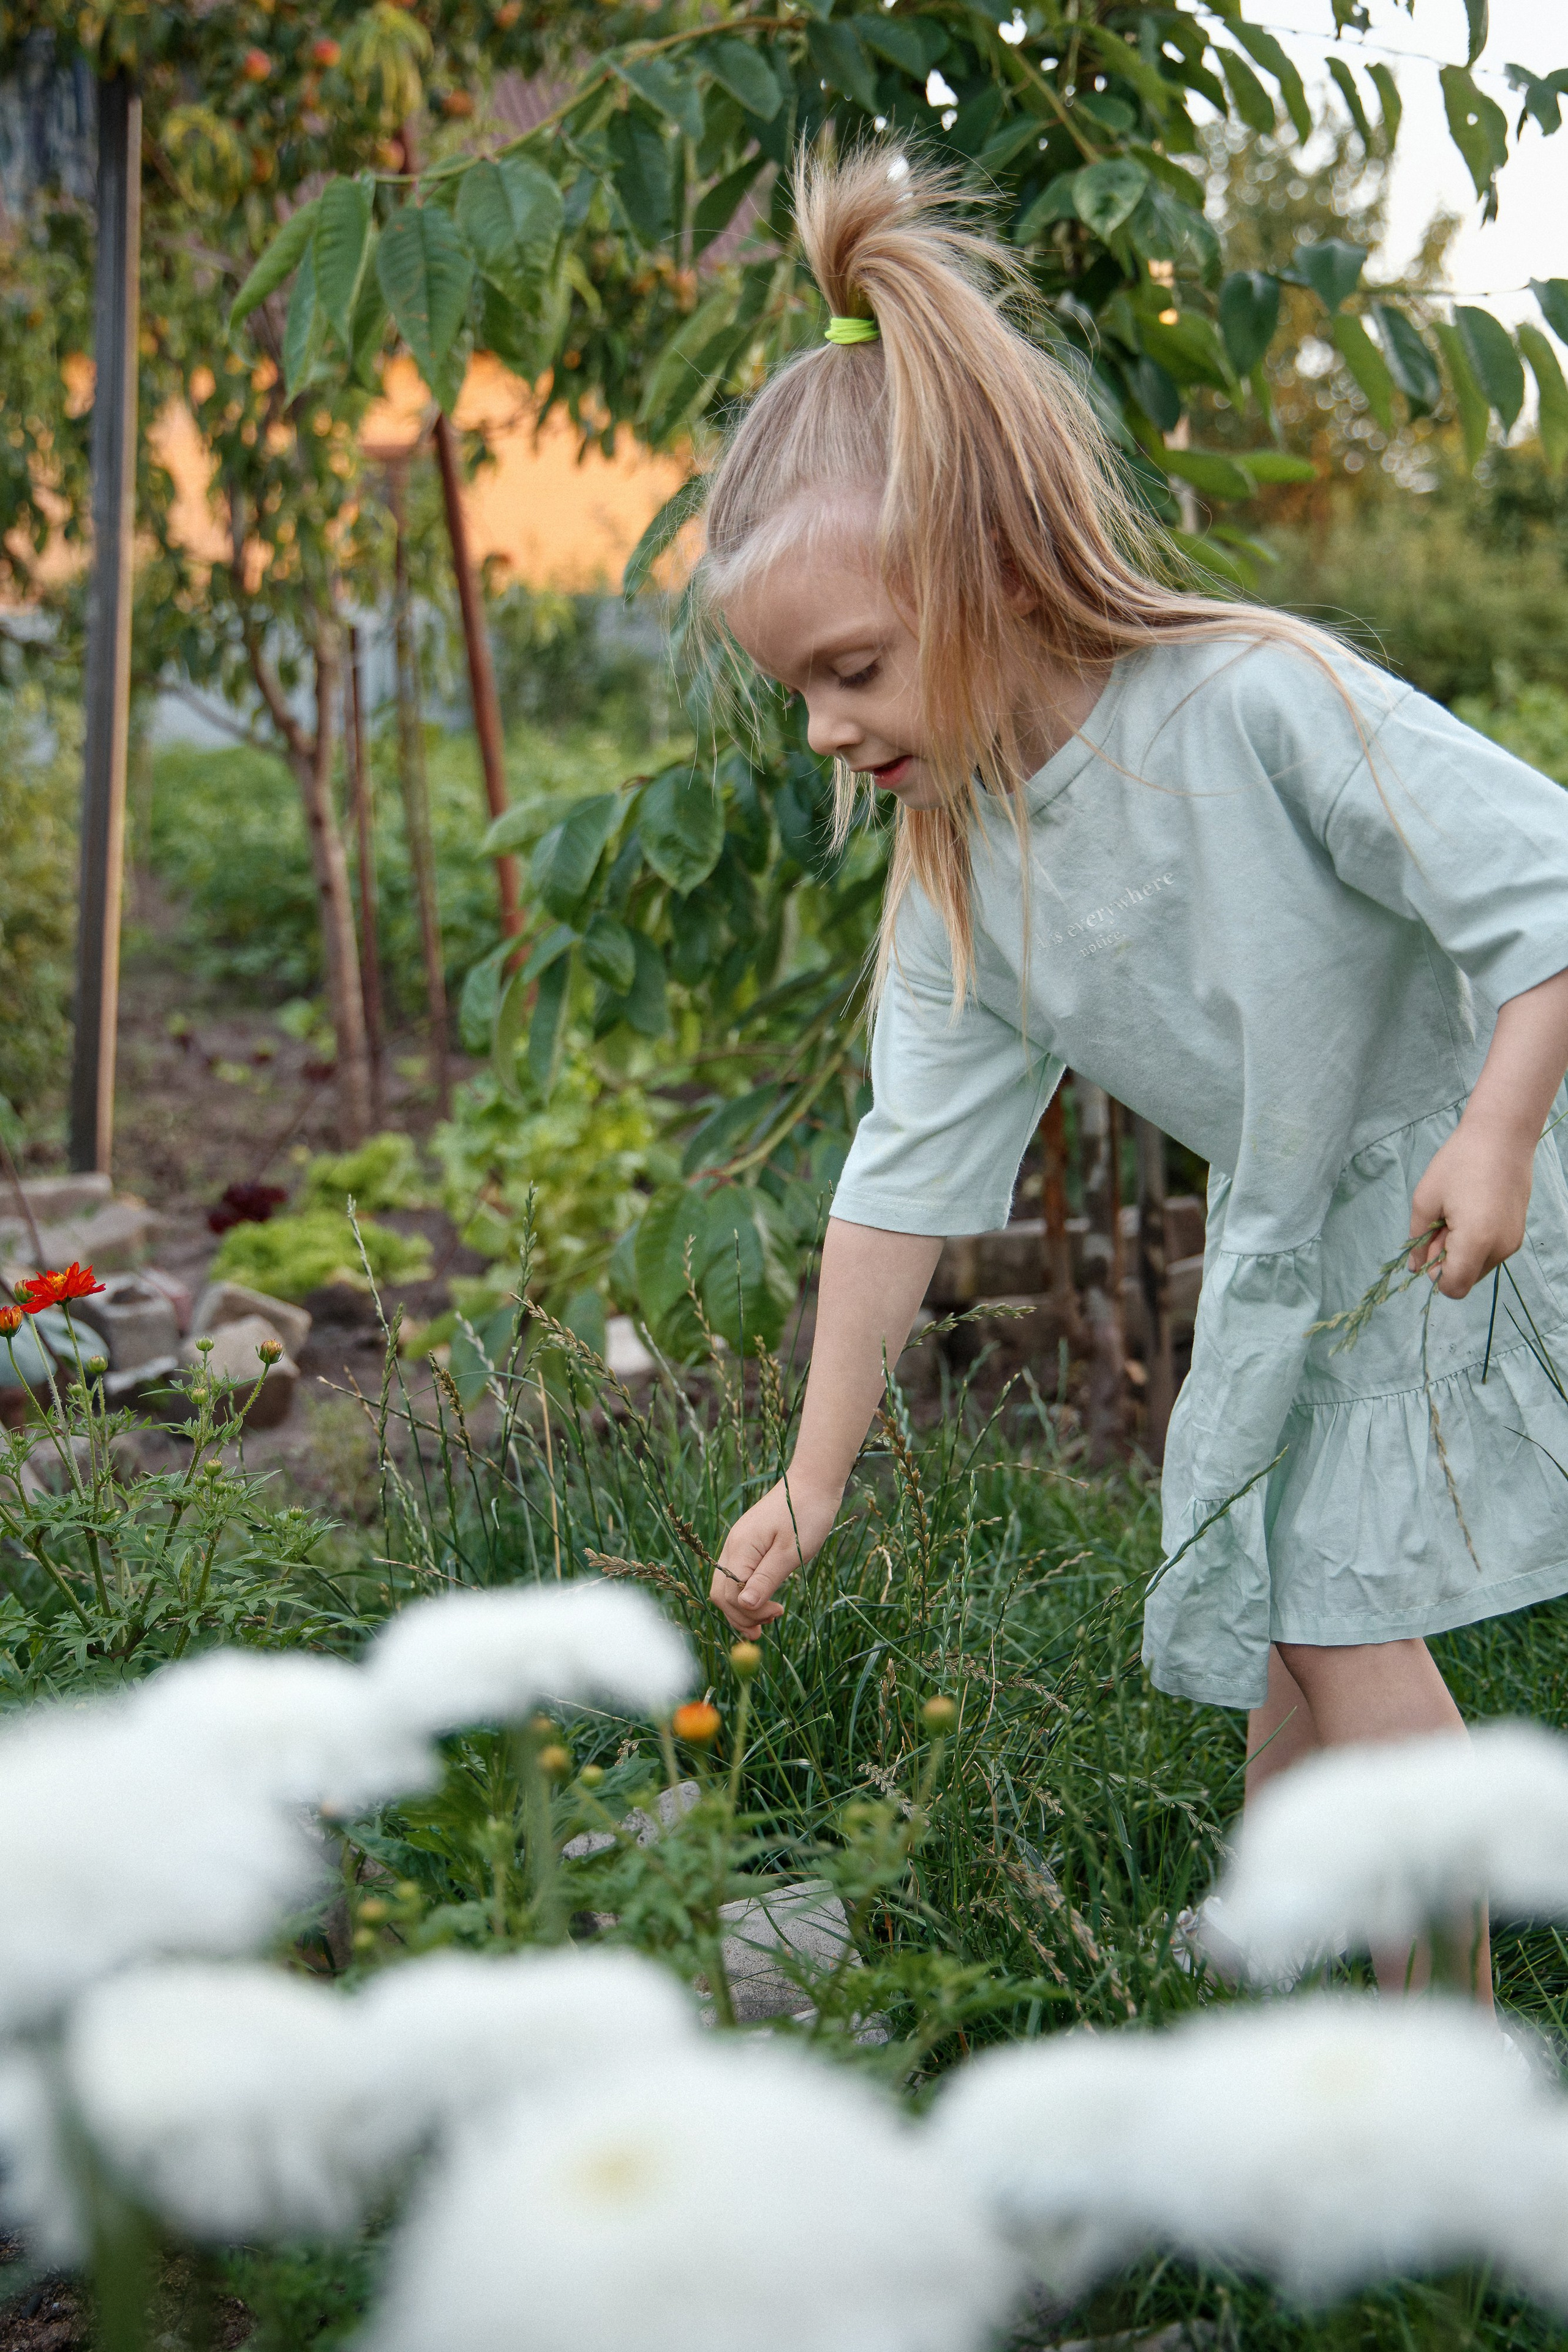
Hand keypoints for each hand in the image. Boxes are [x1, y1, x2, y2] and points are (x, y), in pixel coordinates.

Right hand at [709, 1474, 842, 1638]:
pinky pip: (739, 1575)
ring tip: (770, 1617)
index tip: (777, 1614)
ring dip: (745, 1606)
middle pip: (722, 1593)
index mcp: (740, 1548)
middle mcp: (733, 1547)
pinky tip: (768, 1599)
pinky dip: (749, 1592)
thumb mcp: (790, 1552)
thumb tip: (743, 1607)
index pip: (729, 1594)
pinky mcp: (749, 1544)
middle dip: (741, 1616)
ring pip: (728, 1586)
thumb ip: (765, 1579)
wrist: (812, 1482)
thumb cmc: (805, 1514)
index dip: (748, 1613)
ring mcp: (739, 1544)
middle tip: (767, 1628)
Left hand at [1409, 1120, 1534, 1298]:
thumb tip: (1416, 1268)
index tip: (1429, 1243)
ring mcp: (1512, 1242)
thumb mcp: (1426, 1200)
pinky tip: (1471, 1211)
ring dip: (1460, 1251)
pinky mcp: (1517, 1233)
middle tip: (1441, 1221)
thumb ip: (1418, 1240)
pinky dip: (1475, 1242)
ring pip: (1477, 1266)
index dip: (1434, 1273)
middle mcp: (1500, 1249)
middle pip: (1465, 1278)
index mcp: (1476, 1242)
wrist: (1502, 1136)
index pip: (1453, 1288)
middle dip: (1446, 1259)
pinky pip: (1490, 1252)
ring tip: (1456, 1214)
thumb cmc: (1459, 1163)